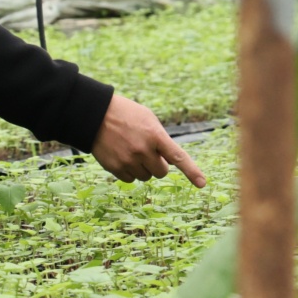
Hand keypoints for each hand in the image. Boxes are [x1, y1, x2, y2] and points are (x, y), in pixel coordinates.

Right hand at [90, 95, 205, 186]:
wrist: (94, 114)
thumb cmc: (126, 114)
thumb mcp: (148, 119)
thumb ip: (161, 139)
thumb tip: (169, 162)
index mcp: (154, 135)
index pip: (178, 157)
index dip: (192, 171)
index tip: (203, 184)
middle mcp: (143, 150)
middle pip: (161, 172)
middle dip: (157, 165)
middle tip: (147, 152)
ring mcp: (128, 160)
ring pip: (145, 177)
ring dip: (142, 168)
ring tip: (131, 150)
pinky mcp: (115, 167)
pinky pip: (130, 179)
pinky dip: (129, 171)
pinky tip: (121, 156)